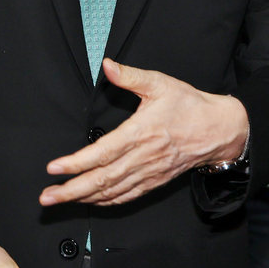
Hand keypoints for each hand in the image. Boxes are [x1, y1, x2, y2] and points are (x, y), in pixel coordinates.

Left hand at [40, 59, 247, 206]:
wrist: (221, 129)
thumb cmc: (190, 105)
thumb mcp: (161, 83)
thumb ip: (131, 76)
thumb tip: (108, 65)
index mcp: (141, 133)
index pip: (103, 153)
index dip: (77, 163)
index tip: (55, 168)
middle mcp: (144, 157)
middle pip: (102, 179)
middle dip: (72, 190)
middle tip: (47, 196)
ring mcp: (150, 172)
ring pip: (112, 191)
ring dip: (84, 199)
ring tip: (59, 201)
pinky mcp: (156, 181)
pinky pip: (127, 196)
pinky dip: (106, 202)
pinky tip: (90, 202)